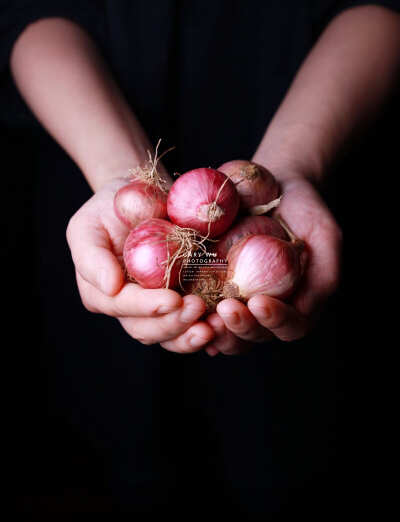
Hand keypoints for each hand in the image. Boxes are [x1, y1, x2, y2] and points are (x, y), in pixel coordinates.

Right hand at [66, 179, 213, 352]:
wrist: (138, 195)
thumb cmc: (108, 208)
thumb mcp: (87, 224)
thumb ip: (91, 256)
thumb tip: (109, 286)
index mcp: (102, 294)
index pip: (124, 307)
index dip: (148, 307)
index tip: (173, 299)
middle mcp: (128, 308)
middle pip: (148, 330)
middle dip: (174, 324)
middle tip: (198, 310)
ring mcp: (155, 308)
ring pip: (171, 335)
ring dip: (192, 335)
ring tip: (215, 327)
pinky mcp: (180, 302)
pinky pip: (192, 324)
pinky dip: (208, 329)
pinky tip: (224, 325)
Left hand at [205, 176, 341, 354]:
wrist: (273, 184)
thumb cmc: (304, 210)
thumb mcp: (324, 235)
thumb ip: (324, 272)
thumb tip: (304, 308)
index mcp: (295, 303)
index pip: (290, 327)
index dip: (276, 320)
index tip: (259, 302)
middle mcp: (264, 309)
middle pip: (253, 336)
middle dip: (240, 327)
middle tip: (226, 309)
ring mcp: (236, 302)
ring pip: (224, 332)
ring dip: (212, 329)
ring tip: (199, 312)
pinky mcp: (208, 287)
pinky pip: (198, 309)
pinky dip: (188, 314)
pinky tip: (179, 306)